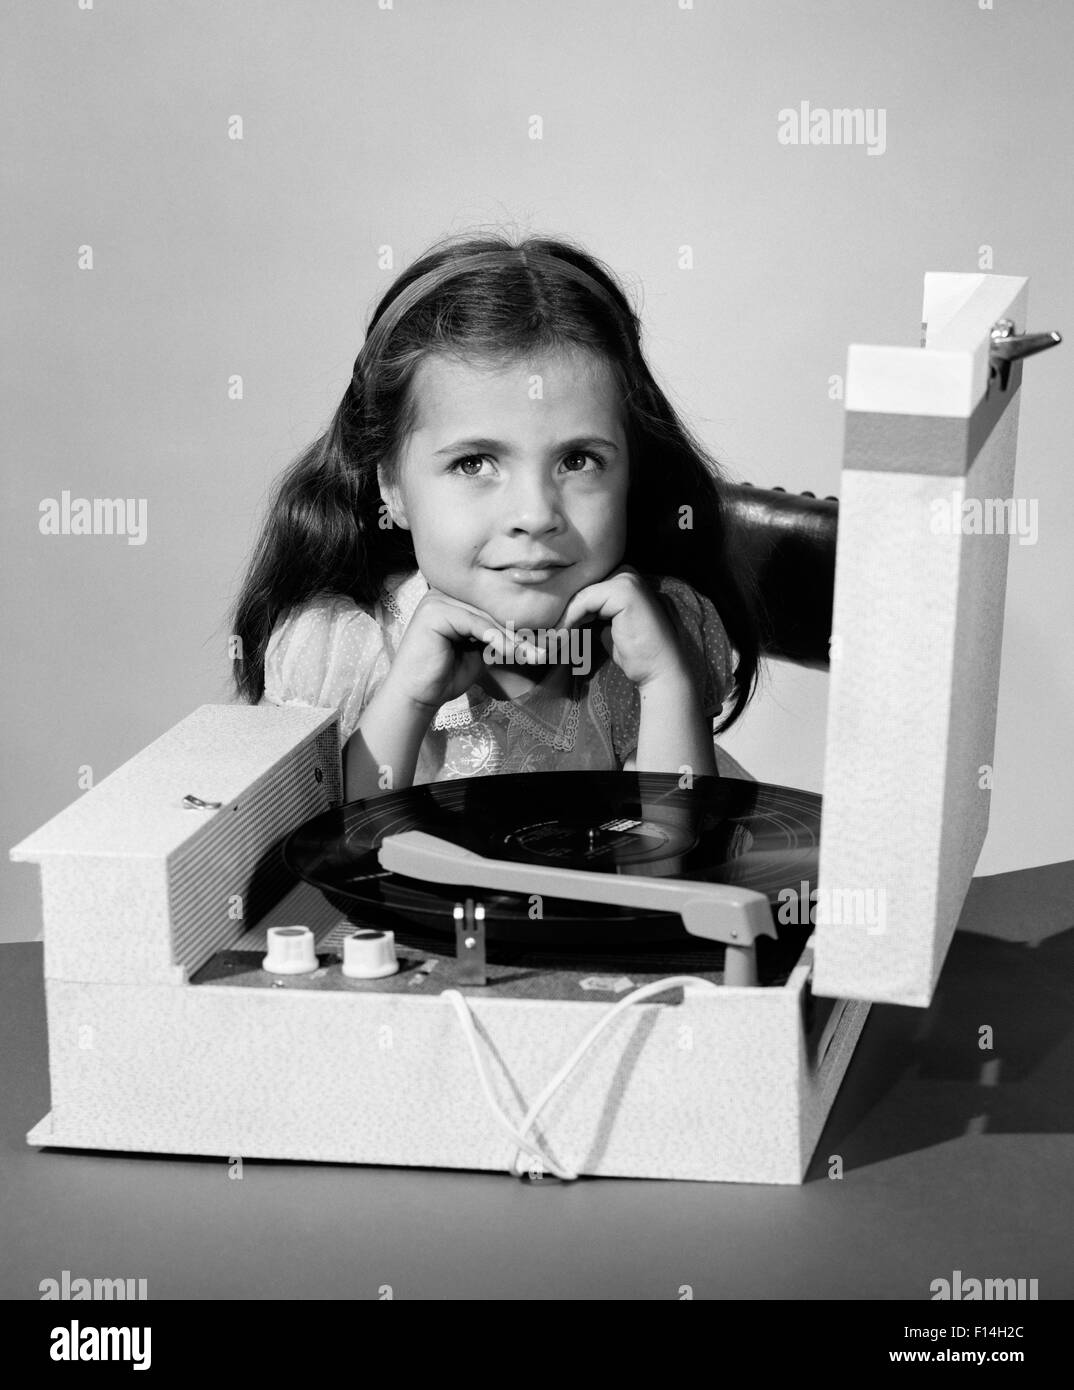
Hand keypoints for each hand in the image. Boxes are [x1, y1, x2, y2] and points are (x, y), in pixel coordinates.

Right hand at [382, 587, 544, 711]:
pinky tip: (511, 653)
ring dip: (512, 637)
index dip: (517, 625)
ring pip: (485, 616)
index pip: (491, 607)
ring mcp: (437, 600)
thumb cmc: (445, 675)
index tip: (543, 642)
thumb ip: (494, 634)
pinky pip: (474, 623)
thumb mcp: (477, 650)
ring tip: (532, 654)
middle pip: (489, 610)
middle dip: (518, 632)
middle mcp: (443, 593)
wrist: (417, 695)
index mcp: (453, 598)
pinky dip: (496, 638)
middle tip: (543, 650)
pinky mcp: (434, 612)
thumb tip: (528, 628)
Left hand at [556, 565, 689, 690]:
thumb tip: (562, 611)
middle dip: (560, 613)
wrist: (659, 670)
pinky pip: (584, 602)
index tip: (546, 630)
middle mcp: (627, 572)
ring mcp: (628, 579)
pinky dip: (568, 621)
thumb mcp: (607, 626)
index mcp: (625, 578)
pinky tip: (559, 638)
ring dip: (560, 620)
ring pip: (580, 595)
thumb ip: (591, 612)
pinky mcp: (624, 590)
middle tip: (539, 636)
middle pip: (581, 588)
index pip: (586, 587)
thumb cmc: (634, 653)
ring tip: (546, 641)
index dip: (565, 609)